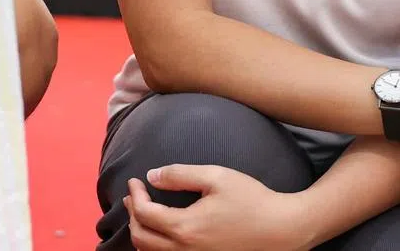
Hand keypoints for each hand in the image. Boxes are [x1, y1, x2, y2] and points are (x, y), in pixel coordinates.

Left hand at [126, 166, 308, 250]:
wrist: (284, 229)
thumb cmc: (251, 199)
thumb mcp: (214, 176)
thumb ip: (179, 174)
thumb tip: (151, 176)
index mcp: (187, 228)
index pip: (144, 215)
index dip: (134, 195)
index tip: (136, 180)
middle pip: (142, 239)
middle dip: (132, 215)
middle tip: (134, 196)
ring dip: (141, 233)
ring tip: (143, 212)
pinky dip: (157, 248)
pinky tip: (162, 231)